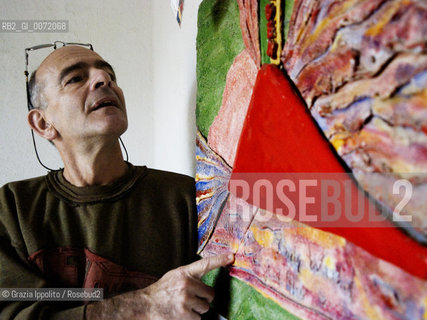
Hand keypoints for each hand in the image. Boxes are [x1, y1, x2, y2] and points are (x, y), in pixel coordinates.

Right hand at [85, 254, 233, 319]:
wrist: (146, 304)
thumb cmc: (163, 290)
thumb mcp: (175, 276)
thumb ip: (190, 276)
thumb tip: (206, 280)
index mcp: (184, 272)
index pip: (205, 264)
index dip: (219, 260)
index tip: (231, 256)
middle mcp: (186, 284)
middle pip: (210, 294)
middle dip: (205, 299)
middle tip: (194, 299)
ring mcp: (186, 299)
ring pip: (205, 308)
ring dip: (198, 310)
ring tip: (184, 306)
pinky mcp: (184, 313)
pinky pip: (198, 318)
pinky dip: (192, 318)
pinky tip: (182, 313)